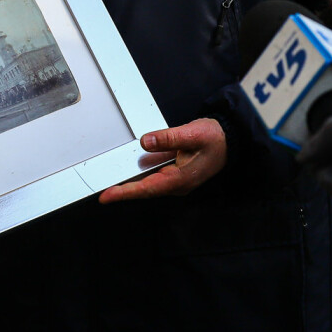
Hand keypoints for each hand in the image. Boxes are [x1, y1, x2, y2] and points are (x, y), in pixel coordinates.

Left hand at [98, 118, 226, 202]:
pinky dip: (140, 174)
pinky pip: (153, 176)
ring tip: (109, 183)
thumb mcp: (193, 134)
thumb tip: (146, 142)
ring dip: (130, 183)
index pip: (147, 188)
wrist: (230, 141)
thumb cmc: (214, 139)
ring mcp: (175, 180)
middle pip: (144, 189)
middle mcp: (176, 184)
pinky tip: (128, 170)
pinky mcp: (174, 174)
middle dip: (123, 191)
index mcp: (180, 179)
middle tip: (102, 192)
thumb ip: (168, 138)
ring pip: (148, 183)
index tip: (107, 197)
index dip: (125, 193)